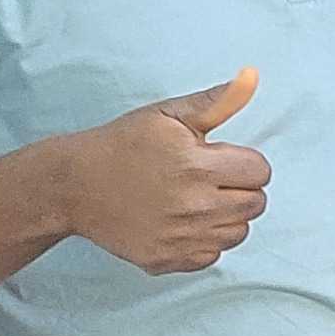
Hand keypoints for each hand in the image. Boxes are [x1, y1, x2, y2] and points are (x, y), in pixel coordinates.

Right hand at [60, 66, 272, 273]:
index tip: (218, 159)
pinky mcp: (168, 259)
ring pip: (239, 232)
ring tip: (195, 199)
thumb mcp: (168, 114)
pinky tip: (181, 222)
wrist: (74, 185)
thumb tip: (253, 76)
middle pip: (255, 204)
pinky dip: (204, 241)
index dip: (243, 162)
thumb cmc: (123, 144)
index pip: (260, 171)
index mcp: (197, 165)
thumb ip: (218, 101)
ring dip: (226, 216)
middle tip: (207, 179)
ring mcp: (181, 237)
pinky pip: (212, 255)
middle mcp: (194, 205)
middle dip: (239, 188)